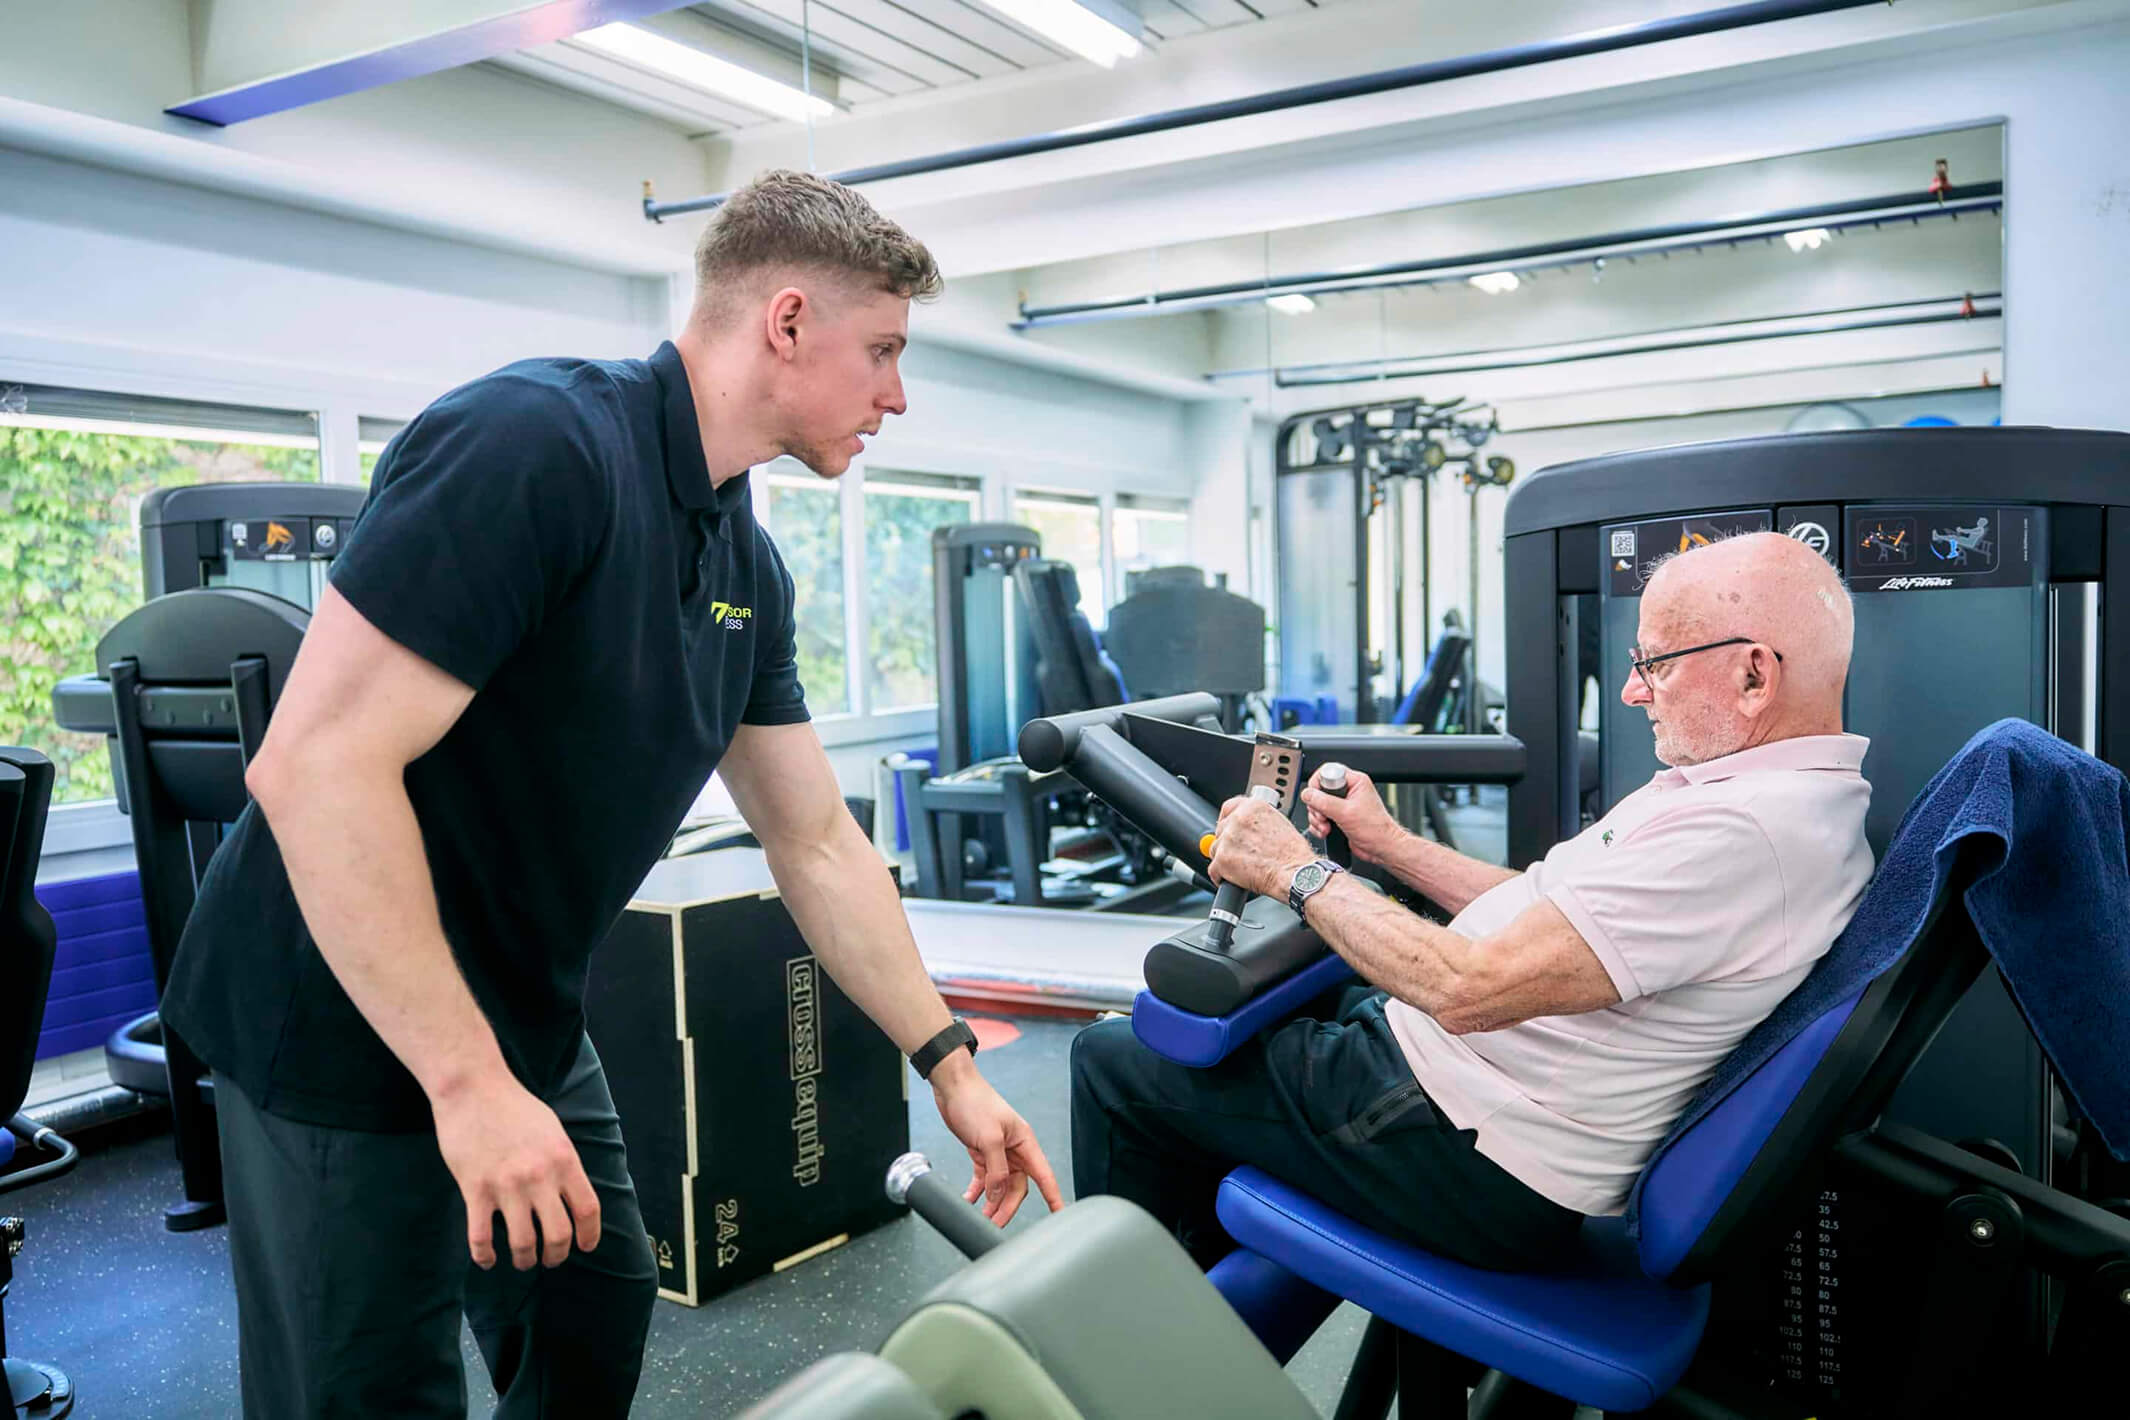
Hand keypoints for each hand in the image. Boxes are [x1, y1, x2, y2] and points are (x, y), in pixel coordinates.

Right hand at [431, 1072, 601, 1269]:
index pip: (588, 1209)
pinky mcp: (475, 1190)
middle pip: (558, 1234)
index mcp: (564, 1160)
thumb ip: (563, 1162)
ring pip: (522, 1243)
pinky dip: (485, 1256)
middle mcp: (540, 1177)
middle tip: (550, 1259)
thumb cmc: (514, 1106)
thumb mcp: (553, 1130)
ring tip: (523, 1260)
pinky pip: (481, 1237)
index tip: (586, 1247)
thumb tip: (571, 1193)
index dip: (590, 1235)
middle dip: (557, 1255)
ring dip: (524, 1259)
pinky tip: (488, 1261)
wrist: (473, 1087)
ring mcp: (506, 1186)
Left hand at [930, 1056, 1065, 1226]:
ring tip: (982, 1217)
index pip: (1044, 1176)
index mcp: (1024, 1142)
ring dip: (992, 1201)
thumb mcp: (989, 1137)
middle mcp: (1014, 1149)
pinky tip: (970, 1199)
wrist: (952, 1086)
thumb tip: (998, 1195)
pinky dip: (977, 1190)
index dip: (1053, 1196)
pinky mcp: (981, 1152)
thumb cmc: (975, 1101)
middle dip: (1008, 1206)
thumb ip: (996, 1170)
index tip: (1060, 1214)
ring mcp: (997, 1151)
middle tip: (995, 1222)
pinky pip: (984, 1178)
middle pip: (1018, 1186)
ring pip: (1001, 1185)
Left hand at [1209, 795, 1317, 899]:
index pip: (1228, 807)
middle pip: (1221, 830)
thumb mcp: (1280, 823)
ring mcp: (1228, 840)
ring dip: (1224, 859)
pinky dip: (1221, 876)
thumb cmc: (1294, 854)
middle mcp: (1238, 819)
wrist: (1296, 874)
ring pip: (1215, 849)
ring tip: (1241, 868)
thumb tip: (1249, 827)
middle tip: (1241, 854)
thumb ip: (1259, 821)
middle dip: (1228, 843)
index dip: (1227, 820)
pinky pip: (1213, 870)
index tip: (1228, 828)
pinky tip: (1233, 879)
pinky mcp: (1222, 860)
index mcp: (1252, 807)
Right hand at [1302, 767, 1398, 862]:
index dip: (1318, 786)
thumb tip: (1307, 794)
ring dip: (1317, 819)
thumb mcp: (1346, 813)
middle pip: (1319, 791)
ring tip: (1326, 827)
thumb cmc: (1376, 829)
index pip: (1327, 773)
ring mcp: (1342, 804)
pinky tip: (1326, 831)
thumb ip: (1324, 802)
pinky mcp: (1338, 817)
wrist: (1381, 848)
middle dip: (1316, 807)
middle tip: (1324, 817)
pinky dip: (1318, 826)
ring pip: (1317, 805)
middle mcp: (1348, 791)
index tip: (1317, 799)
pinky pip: (1319, 817)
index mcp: (1354, 781)